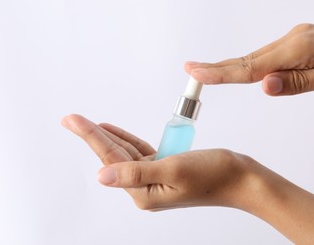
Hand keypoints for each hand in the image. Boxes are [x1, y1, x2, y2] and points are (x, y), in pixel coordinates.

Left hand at [61, 114, 259, 210]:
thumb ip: (137, 172)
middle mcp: (147, 190)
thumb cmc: (214, 175)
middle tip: (72, 119)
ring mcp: (156, 180)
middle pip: (116, 157)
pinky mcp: (166, 170)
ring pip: (127, 155)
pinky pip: (141, 154)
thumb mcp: (173, 169)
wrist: (242, 179)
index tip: (72, 120)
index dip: (91, 137)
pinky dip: (130, 141)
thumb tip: (103, 177)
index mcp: (145, 194)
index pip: (112, 160)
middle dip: (94, 136)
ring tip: (89, 124)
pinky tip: (118, 133)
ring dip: (110, 138)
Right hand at [185, 20, 313, 95]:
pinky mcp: (301, 42)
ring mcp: (296, 39)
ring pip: (258, 58)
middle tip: (190, 70)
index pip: (250, 67)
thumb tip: (263, 86)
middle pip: (248, 60)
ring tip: (208, 73)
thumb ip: (297, 82)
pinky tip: (245, 70)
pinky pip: (270, 55)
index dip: (221, 72)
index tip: (195, 72)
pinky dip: (253, 64)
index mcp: (297, 50)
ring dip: (233, 67)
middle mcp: (292, 40)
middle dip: (218, 67)